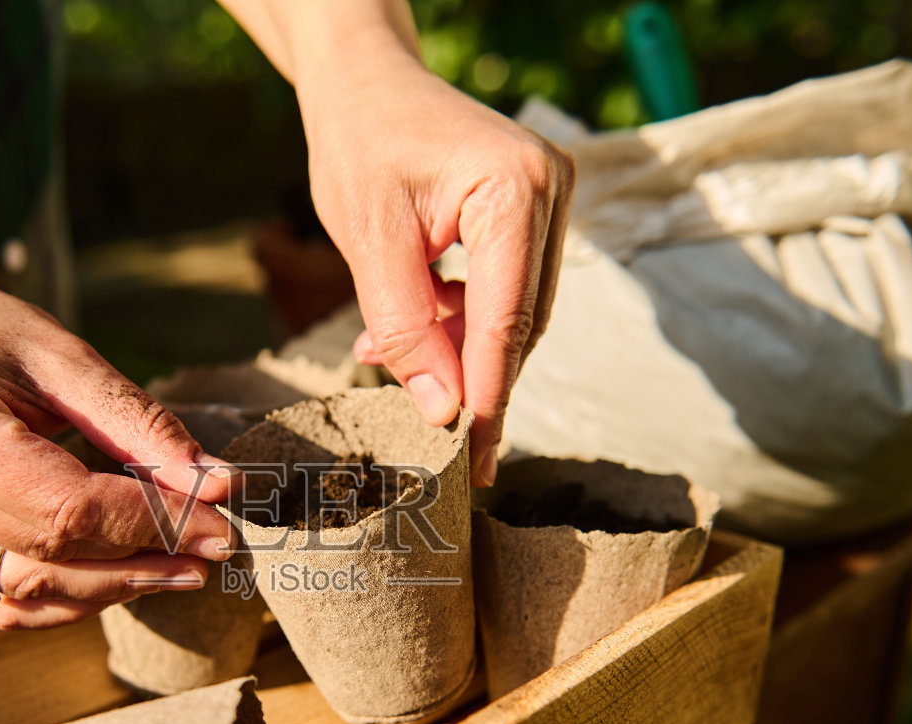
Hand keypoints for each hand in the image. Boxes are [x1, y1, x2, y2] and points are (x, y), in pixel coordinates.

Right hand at [0, 257, 238, 628]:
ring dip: (115, 588)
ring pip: (31, 594)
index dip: (152, 524)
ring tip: (180, 567)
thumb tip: (220, 486)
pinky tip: (122, 578)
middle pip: (54, 557)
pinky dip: (69, 599)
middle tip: (214, 549)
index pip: (68, 508)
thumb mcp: (63, 356)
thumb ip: (141, 424)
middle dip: (146, 559)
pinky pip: (2, 605)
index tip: (218, 524)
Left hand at [298, 51, 573, 485]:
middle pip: (521, 321)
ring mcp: (552, 196)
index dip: (488, 392)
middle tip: (446, 440)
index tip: (475, 454)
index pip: (506, 317)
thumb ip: (406, 329)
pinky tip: (415, 326)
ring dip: (462, 349)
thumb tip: (444, 412)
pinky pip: (509, 287)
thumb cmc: (360, 145)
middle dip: (476, 379)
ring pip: (517, 311)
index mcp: (513, 187)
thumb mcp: (367, 242)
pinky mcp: (536, 208)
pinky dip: (464, 318)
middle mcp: (550, 187)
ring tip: (396, 361)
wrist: (366, 83)